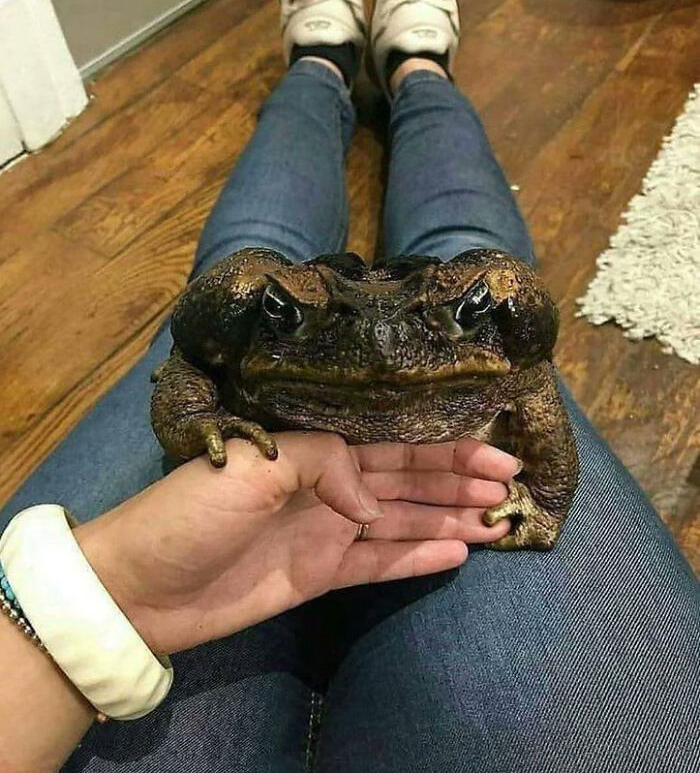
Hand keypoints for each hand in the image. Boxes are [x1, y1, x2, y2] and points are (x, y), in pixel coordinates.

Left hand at [76, 433, 516, 654]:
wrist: (142, 585)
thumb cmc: (190, 512)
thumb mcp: (253, 463)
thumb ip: (324, 461)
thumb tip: (369, 495)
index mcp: (313, 450)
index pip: (391, 441)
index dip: (443, 446)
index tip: (493, 448)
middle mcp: (327, 487)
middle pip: (406, 480)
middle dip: (458, 480)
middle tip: (510, 486)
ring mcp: (326, 532)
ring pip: (401, 520)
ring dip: (448, 517)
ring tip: (498, 520)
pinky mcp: (320, 575)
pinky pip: (379, 564)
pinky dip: (417, 557)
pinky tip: (457, 551)